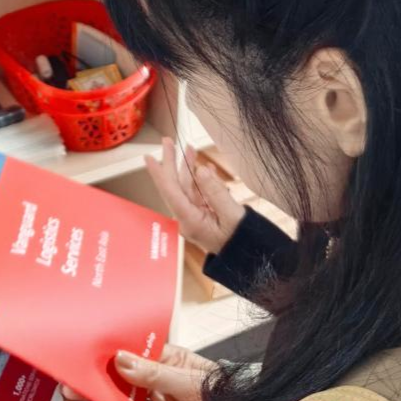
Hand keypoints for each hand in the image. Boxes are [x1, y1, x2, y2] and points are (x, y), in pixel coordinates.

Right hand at [66, 346, 227, 400]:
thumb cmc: (224, 394)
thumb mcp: (188, 379)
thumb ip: (154, 373)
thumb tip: (122, 359)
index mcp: (165, 361)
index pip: (131, 355)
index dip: (107, 357)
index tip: (84, 359)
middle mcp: (158, 385)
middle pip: (122, 385)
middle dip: (100, 389)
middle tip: (75, 392)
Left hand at [146, 138, 245, 254]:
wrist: (251, 259)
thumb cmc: (242, 242)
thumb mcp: (231, 215)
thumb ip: (216, 192)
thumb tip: (201, 171)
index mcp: (190, 221)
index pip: (170, 192)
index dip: (159, 172)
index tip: (148, 157)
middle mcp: (188, 218)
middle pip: (176, 186)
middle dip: (172, 163)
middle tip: (168, 141)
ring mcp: (196, 216)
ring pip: (188, 187)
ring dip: (189, 168)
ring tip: (190, 149)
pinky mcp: (205, 215)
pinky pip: (199, 193)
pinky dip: (202, 180)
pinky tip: (205, 168)